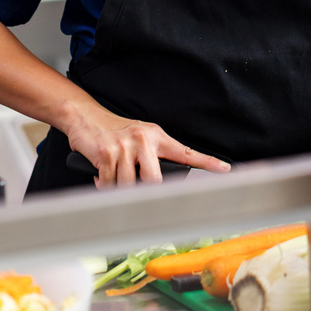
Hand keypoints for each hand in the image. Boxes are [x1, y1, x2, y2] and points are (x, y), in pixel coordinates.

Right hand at [62, 103, 229, 187]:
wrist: (86, 117)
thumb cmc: (114, 132)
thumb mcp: (139, 137)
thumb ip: (153, 156)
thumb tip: (163, 183)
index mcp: (157, 136)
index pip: (186, 152)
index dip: (207, 162)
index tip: (225, 169)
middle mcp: (143, 139)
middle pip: (155, 180)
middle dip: (145, 192)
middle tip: (138, 194)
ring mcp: (124, 146)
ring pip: (128, 185)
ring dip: (119, 188)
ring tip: (113, 177)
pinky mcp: (106, 153)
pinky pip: (109, 183)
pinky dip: (103, 185)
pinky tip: (101, 174)